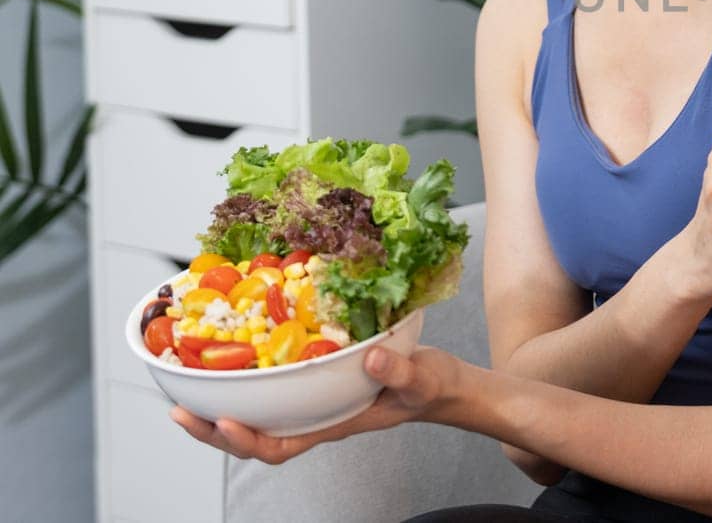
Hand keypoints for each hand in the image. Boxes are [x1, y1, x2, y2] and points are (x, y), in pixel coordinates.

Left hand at [169, 345, 460, 464]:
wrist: (440, 384)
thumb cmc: (430, 387)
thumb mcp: (421, 378)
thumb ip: (397, 371)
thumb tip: (368, 357)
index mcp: (333, 424)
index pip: (280, 445)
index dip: (246, 438)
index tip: (224, 420)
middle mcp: (313, 417)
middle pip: (252, 439)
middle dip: (212, 431)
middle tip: (180, 412)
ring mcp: (311, 402)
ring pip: (254, 418)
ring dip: (217, 412)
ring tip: (185, 398)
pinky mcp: (313, 382)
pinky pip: (269, 392)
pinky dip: (242, 384)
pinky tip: (226, 366)